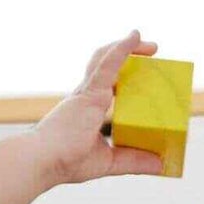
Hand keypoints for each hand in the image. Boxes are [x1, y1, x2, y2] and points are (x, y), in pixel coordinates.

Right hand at [36, 30, 164, 185]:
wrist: (43, 161)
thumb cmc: (65, 162)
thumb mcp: (109, 161)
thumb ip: (133, 160)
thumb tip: (160, 166)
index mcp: (88, 108)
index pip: (107, 84)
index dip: (123, 76)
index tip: (143, 76)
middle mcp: (86, 95)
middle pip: (107, 65)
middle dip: (129, 56)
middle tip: (152, 55)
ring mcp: (86, 92)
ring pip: (106, 58)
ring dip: (127, 48)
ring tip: (150, 46)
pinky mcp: (89, 92)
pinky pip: (108, 64)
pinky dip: (122, 50)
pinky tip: (134, 37)